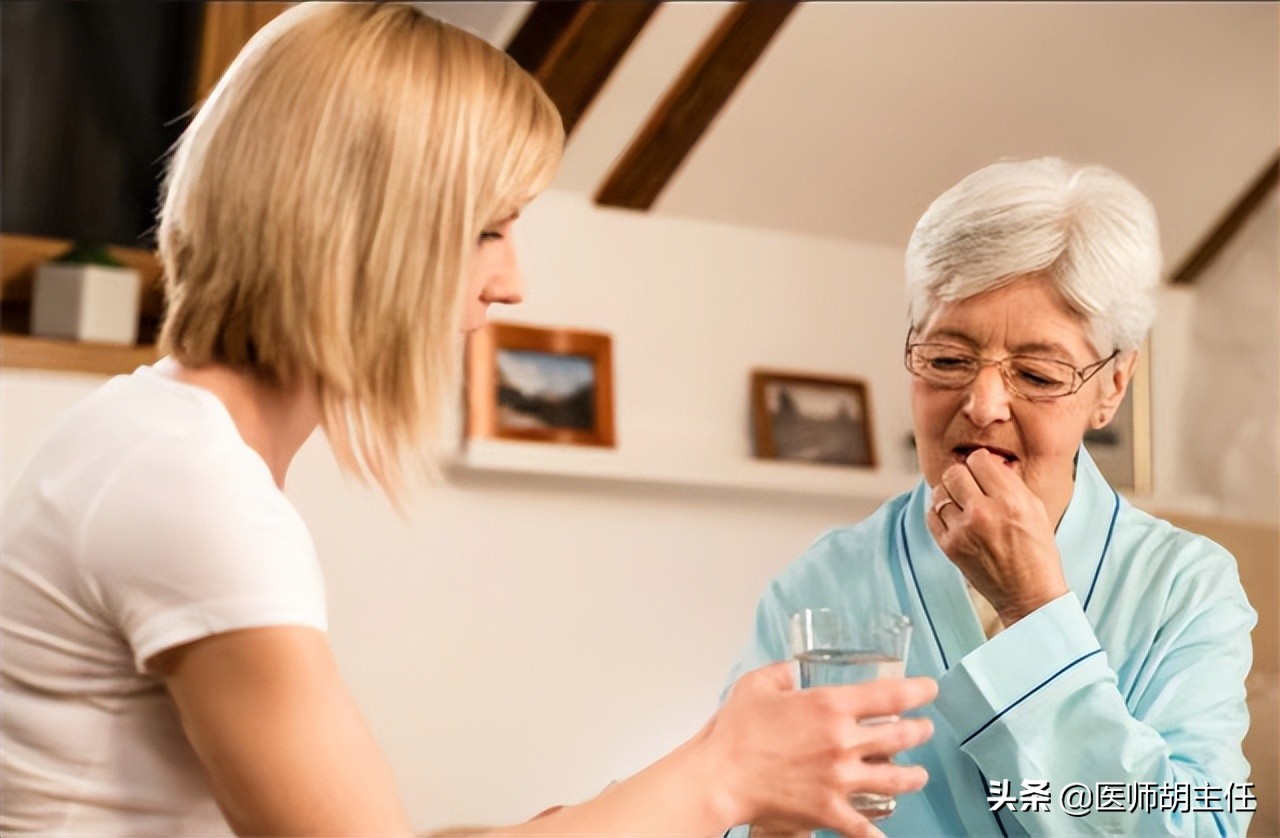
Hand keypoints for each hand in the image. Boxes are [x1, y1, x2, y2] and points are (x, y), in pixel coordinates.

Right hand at [700, 661, 935, 836]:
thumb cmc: (735, 733)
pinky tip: (887, 834)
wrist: (720, 777)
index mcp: (830, 706)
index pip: (890, 695)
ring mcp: (839, 780)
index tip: (929, 689)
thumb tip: (792, 672)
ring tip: (918, 774)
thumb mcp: (757, 685)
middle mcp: (843, 743)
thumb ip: (781, 673)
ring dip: (913, 776)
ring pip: (896, 779)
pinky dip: (880, 833)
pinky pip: (865, 827)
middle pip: (901, 736)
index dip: (918, 690)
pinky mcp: (828, 811)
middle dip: (919, 731)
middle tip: (923, 728)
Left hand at [926, 448, 1068, 624]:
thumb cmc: (1037, 552)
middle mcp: (983, 512)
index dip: (980, 462)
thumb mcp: (1035, 509)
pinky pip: (931, 515)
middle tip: (971, 485)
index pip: (979, 460)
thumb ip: (1010, 482)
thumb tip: (988, 462)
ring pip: (939, 492)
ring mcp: (963, 530)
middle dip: (963, 475)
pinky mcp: (949, 546)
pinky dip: (939, 512)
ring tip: (963, 502)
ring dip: (950, 494)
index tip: (983, 470)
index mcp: (1010, 500)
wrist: (1029, 594)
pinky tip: (953, 517)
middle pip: (954, 473)